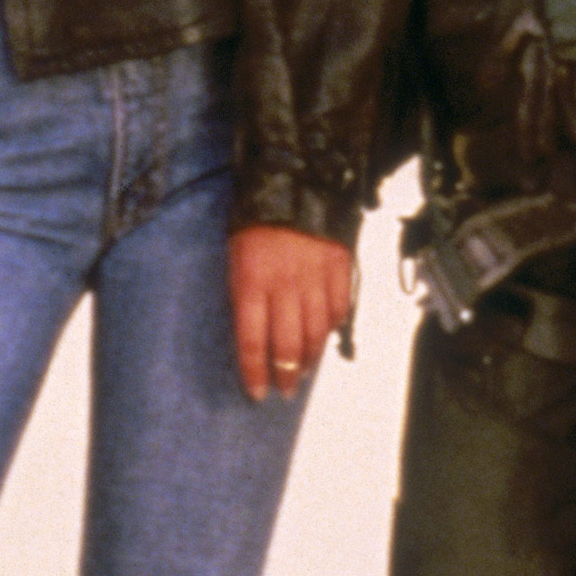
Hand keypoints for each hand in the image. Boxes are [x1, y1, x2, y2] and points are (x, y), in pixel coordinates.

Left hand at [228, 225, 353, 400]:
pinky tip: (326, 334)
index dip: (255, 372)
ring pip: (316, 331)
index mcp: (251, 282)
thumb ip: (244, 296)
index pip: (252, 340)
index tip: (257, 393)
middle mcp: (284, 284)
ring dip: (310, 356)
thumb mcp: (235, 258)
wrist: (293, 182)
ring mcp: (315, 276)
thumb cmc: (255, 224)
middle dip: (286, 373)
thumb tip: (254, 334)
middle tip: (286, 389)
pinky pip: (339, 307)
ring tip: (305, 370)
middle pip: (287, 343)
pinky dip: (333, 324)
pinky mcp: (339, 266)